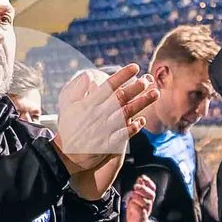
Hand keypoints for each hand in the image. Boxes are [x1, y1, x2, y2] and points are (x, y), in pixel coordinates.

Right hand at [55, 65, 156, 192]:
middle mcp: (97, 115)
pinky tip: (142, 121)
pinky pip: (122, 135)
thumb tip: (88, 76)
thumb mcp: (69, 106)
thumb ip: (79, 90)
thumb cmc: (69, 127)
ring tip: (155, 93)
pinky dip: (132, 128)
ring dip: (141, 103)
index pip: (108, 86)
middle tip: (149, 79)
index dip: (122, 76)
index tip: (135, 67)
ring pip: (125, 113)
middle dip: (136, 87)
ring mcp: (103, 129)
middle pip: (120, 98)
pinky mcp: (106, 144)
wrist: (65, 154)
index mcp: (89, 103)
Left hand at [125, 175, 157, 221]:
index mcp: (148, 198)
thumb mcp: (136, 197)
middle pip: (151, 195)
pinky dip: (137, 208)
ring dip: (139, 197)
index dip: (148, 182)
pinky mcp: (141, 218)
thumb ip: (139, 188)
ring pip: (146, 203)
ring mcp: (146, 211)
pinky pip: (141, 212)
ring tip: (133, 195)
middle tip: (135, 186)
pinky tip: (133, 205)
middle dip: (144, 189)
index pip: (152, 188)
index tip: (142, 177)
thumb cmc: (135, 210)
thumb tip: (140, 178)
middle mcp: (148, 204)